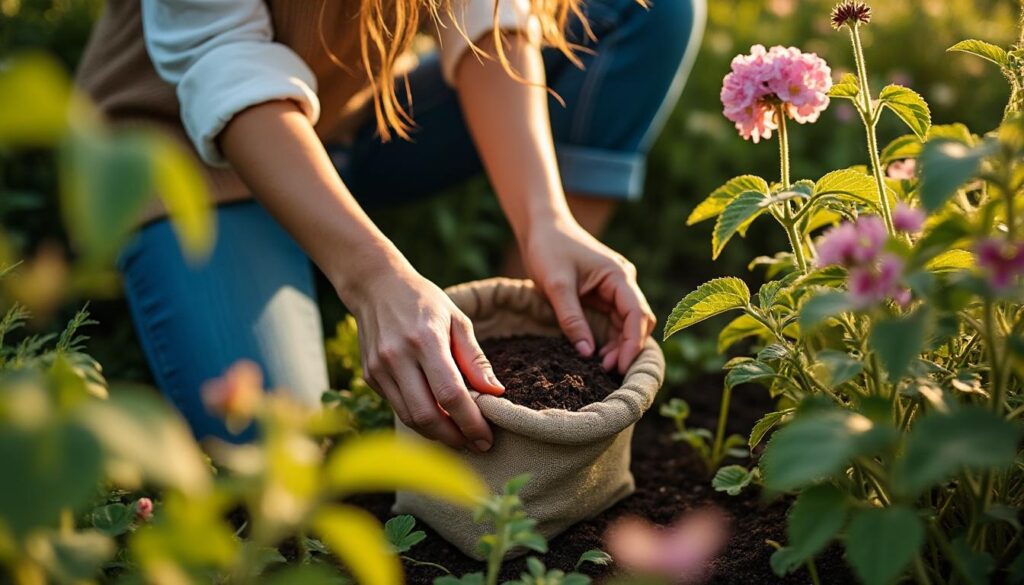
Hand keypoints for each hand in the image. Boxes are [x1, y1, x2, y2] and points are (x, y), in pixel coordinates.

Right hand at [339, 263, 504, 450]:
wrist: (375, 286)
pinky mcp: (370, 376)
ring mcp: (379, 369)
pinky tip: (438, 419)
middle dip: (455, 437)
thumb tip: (495, 393)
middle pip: (427, 415)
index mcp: (425, 340)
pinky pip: (398, 408)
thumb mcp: (457, 319)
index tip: (487, 437)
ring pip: (410, 418)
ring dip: (437, 435)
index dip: (470, 422)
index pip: (450, 394)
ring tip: (460, 436)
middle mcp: (398, 357)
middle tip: (476, 444)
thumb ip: (475, 358)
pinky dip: (420, 419)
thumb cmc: (424, 301)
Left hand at [522, 219, 656, 373]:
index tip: (621, 367)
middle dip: (627, 347)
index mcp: (618, 275)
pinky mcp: (603, 294)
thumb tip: (587, 354)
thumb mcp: (556, 285)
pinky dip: (609, 338)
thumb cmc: (548, 248)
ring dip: (618, 346)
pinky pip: (612, 321)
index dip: (633, 343)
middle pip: (638, 322)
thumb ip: (571, 319)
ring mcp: (614, 288)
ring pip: (626, 324)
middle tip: (607, 370)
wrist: (541, 227)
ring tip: (601, 366)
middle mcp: (623, 282)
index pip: (637, 314)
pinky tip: (597, 354)